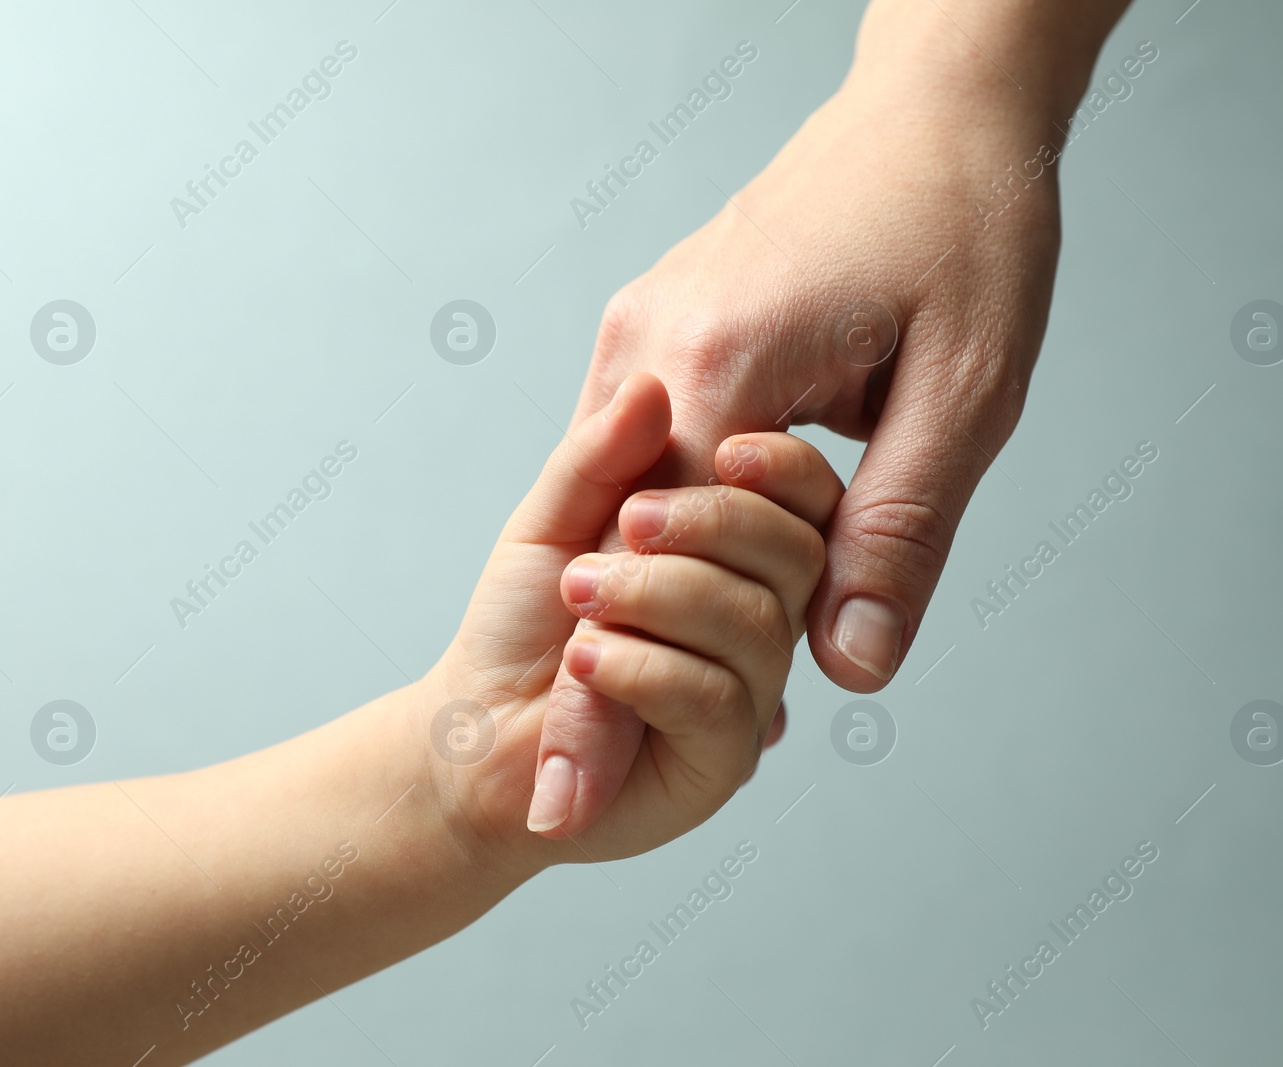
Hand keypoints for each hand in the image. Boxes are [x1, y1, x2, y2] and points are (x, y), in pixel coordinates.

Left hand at [417, 373, 841, 864]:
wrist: (473, 731)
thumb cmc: (519, 629)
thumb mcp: (551, 521)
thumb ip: (600, 459)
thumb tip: (650, 391)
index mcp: (734, 556)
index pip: (808, 502)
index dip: (784, 471)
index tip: (727, 451)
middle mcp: (758, 622)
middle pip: (799, 557)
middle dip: (710, 526)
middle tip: (625, 523)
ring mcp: (748, 694)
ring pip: (757, 626)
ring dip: (656, 597)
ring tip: (580, 598)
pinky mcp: (722, 761)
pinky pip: (716, 699)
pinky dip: (642, 667)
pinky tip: (585, 660)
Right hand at [539, 0, 1130, 836]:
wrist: (936, 107)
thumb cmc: (965, 230)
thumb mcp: (965, 392)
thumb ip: (897, 533)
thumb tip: (850, 665)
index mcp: (724, 362)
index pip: (648, 561)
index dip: (607, 693)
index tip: (569, 796)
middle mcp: (654, 342)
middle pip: (609, 535)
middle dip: (588, 669)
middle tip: (566, 790)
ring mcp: (644, 326)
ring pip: (615, 486)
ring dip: (619, 591)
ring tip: (595, 712)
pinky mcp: (659, 320)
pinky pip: (636, 441)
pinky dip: (642, 519)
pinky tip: (651, 582)